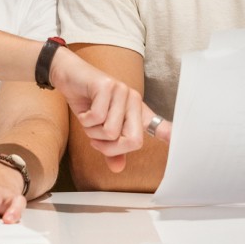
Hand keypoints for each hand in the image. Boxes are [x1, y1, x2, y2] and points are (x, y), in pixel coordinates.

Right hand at [48, 47, 171, 171]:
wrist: (68, 75)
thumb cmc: (86, 101)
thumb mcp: (98, 128)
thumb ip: (110, 147)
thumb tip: (118, 168)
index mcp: (136, 110)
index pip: (156, 125)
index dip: (167, 134)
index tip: (176, 141)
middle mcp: (133, 99)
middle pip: (133, 141)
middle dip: (109, 147)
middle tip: (96, 140)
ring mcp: (122, 91)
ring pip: (110, 132)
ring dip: (92, 131)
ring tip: (88, 118)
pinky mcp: (107, 86)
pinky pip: (97, 118)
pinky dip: (85, 119)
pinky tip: (83, 109)